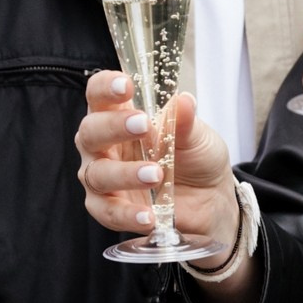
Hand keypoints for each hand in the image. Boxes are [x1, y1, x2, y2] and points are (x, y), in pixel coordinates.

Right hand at [76, 74, 238, 247]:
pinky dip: (127, 214)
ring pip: (96, 173)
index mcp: (118, 115)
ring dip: (125, 173)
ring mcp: (102, 177)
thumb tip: (183, 100)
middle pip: (90, 131)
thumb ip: (185, 121)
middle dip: (113, 127)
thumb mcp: (198, 137)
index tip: (126, 86)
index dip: (106, 87)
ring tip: (156, 174)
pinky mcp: (109, 208)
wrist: (211, 201)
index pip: (99, 94)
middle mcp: (103, 145)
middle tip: (142, 126)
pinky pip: (107, 212)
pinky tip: (149, 216)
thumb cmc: (196, 159)